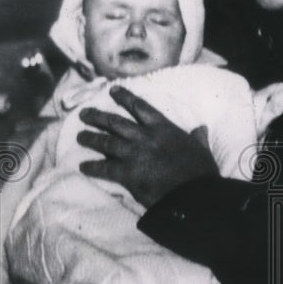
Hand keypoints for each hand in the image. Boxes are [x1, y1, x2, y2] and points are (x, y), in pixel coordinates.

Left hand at [77, 85, 217, 208]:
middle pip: (116, 122)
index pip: (140, 107)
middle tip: (84, 113)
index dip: (125, 97)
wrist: (193, 193)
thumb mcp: (202, 149)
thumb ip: (198, 138)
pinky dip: (93, 167)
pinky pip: (105, 168)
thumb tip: (201, 129)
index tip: (112, 90)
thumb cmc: (200, 171)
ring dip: (91, 139)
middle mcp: (145, 137)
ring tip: (80, 136)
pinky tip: (83, 166)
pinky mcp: (128, 173)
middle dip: (98, 117)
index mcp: (164, 128)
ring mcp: (135, 154)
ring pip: (107, 142)